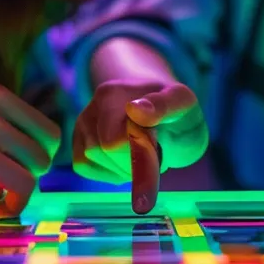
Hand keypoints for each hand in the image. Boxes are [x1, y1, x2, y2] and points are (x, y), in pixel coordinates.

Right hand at [0, 72, 61, 217]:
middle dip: (28, 172)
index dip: (35, 153)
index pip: (43, 126)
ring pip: (37, 169)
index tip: (15, 167)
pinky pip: (21, 186)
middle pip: (45, 149)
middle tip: (1, 186)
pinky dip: (13, 204)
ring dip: (19, 190)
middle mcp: (0, 108)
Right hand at [72, 79, 206, 184]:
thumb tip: (134, 108)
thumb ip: (165, 106)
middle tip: (153, 154)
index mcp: (120, 91)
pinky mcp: (78, 137)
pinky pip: (83, 165)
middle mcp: (98, 100)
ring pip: (90, 158)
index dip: (139, 157)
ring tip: (140, 154)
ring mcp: (85, 117)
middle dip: (131, 162)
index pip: (116, 140)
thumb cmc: (177, 114)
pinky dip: (106, 171)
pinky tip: (124, 161)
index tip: (159, 157)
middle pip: (102, 151)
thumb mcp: (184, 106)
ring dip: (120, 167)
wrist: (165, 112)